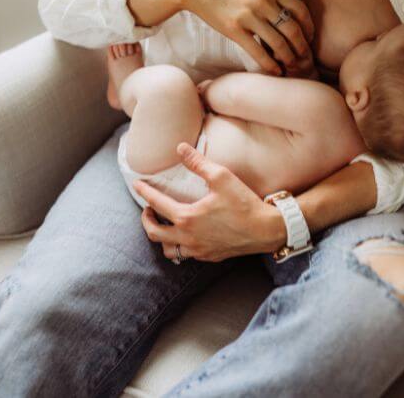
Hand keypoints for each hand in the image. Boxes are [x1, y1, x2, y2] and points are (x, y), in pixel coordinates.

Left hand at [133, 143, 284, 262]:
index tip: (137, 185)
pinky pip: (186, 255)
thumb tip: (180, 148)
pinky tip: (185, 235)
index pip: (157, 204)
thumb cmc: (244, 203)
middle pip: (155, 233)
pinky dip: (179, 246)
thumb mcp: (222, 177)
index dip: (144, 193)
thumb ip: (198, 163)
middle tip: (147, 209)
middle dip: (146, 220)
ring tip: (164, 224)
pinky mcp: (210, 256)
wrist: (266, 230)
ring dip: (162, 237)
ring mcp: (199, 250)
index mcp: (187, 217)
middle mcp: (189, 237)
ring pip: (169, 250)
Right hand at [179, 0, 315, 77]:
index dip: (309, 29)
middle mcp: (264, 0)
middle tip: (303, 58)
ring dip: (288, 59)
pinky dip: (270, 65)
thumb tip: (293, 15)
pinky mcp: (235, 30)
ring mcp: (249, 15)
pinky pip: (258, 52)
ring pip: (278, 44)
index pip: (301, 11)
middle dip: (301, 48)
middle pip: (293, 30)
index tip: (309, 39)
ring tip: (290, 66)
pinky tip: (275, 72)